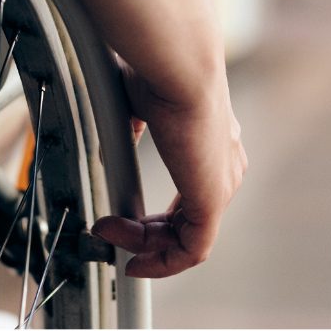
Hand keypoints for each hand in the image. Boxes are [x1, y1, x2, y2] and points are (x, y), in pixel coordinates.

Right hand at [89, 66, 245, 278]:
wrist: (179, 69)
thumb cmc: (160, 74)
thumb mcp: (140, 107)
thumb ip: (132, 130)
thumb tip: (116, 142)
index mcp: (212, 147)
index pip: (190, 199)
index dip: (155, 219)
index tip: (120, 221)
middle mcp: (224, 167)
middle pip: (188, 224)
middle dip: (143, 236)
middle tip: (106, 231)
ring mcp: (222, 185)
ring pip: (186, 238)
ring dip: (142, 245)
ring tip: (108, 234)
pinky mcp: (213, 199)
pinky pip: (193, 249)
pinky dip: (163, 261)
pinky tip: (134, 260)